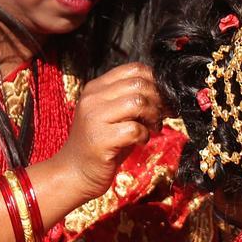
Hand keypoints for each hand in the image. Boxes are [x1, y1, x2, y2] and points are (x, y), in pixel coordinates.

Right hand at [52, 62, 162, 200]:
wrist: (75, 172)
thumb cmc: (102, 144)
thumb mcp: (114, 115)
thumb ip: (132, 99)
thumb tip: (166, 93)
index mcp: (96, 88)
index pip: (134, 68)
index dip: (155, 81)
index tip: (163, 98)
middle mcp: (92, 98)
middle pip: (138, 84)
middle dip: (158, 100)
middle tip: (161, 116)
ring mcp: (94, 118)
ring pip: (137, 102)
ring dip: (153, 116)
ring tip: (152, 128)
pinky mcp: (100, 139)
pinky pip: (134, 129)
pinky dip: (144, 135)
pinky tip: (140, 141)